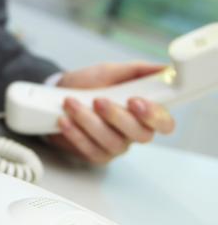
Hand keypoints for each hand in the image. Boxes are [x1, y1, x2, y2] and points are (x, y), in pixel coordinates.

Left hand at [48, 63, 174, 163]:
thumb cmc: (90, 84)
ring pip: (111, 141)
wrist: (58, 95)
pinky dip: (75, 133)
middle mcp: (134, 132)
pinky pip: (90, 149)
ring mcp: (115, 146)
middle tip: (98, 100)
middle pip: (140, 134)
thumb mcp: (112, 71)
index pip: (164, 122)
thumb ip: (139, 70)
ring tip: (71, 103)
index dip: (154, 115)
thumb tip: (166, 69)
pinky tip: (64, 119)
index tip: (135, 101)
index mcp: (143, 112)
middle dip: (117, 116)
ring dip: (88, 121)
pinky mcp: (95, 155)